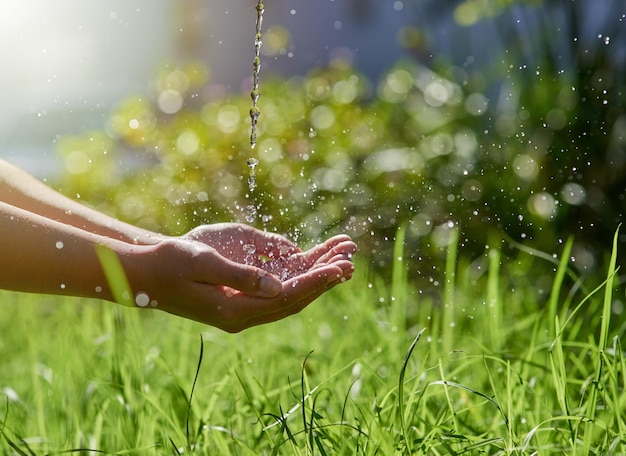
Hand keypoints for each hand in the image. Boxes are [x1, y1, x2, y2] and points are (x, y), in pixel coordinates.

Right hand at [127, 225, 355, 331]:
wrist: (146, 274)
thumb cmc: (172, 263)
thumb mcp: (205, 263)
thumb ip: (242, 277)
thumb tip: (279, 286)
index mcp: (235, 310)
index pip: (287, 297)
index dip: (315, 282)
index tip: (339, 267)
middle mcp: (242, 317)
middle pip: (294, 301)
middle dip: (322, 282)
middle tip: (349, 263)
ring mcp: (241, 312)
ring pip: (288, 299)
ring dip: (314, 282)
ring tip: (340, 262)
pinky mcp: (239, 302)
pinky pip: (276, 294)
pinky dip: (297, 281)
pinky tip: (311, 268)